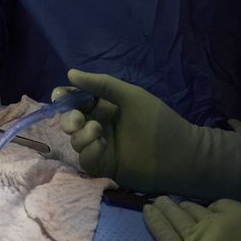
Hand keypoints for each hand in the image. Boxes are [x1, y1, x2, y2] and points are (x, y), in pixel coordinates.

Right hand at [52, 70, 240, 210]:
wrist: (180, 154)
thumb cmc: (157, 121)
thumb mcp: (130, 95)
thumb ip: (101, 84)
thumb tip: (70, 73)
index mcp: (103, 107)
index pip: (74, 100)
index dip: (63, 98)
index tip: (60, 97)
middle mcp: (98, 126)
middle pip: (69, 121)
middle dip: (67, 119)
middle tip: (77, 121)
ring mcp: (101, 148)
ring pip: (75, 141)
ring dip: (81, 135)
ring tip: (99, 133)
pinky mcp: (105, 167)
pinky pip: (85, 160)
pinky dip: (88, 151)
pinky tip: (100, 146)